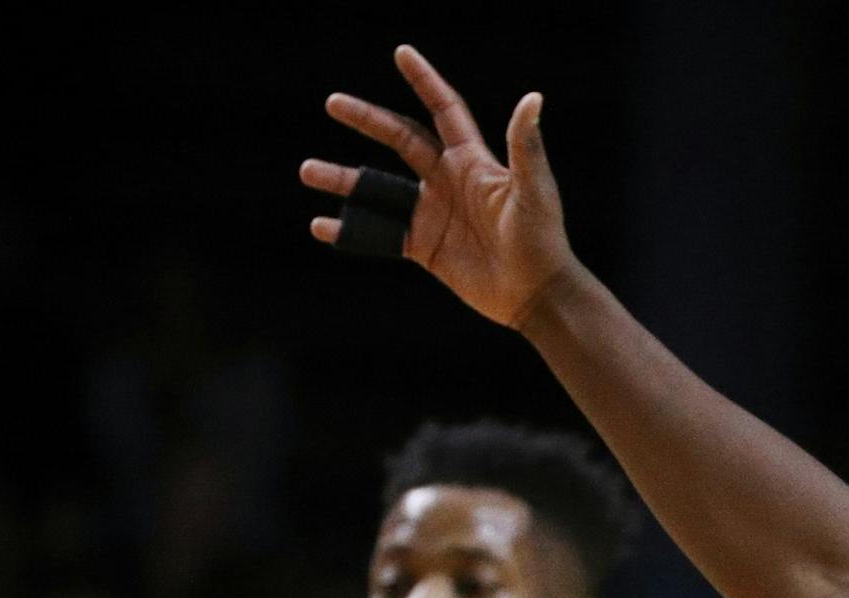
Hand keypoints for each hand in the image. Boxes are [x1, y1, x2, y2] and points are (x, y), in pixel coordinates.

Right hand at [300, 45, 576, 328]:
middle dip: (368, 120)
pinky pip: (381, 234)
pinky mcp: (425, 246)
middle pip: (401, 139)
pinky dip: (351, 229)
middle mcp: (448, 181)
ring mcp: (433, 213)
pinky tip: (321, 225)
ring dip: (344, 178)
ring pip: (380, 189)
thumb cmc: (541, 239)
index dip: (424, 81)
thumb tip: (533, 98)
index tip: (402, 53)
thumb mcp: (533, 190)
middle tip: (333, 103)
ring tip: (307, 171)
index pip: (444, 110)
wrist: (536, 294)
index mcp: (472, 161)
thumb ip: (525, 146)